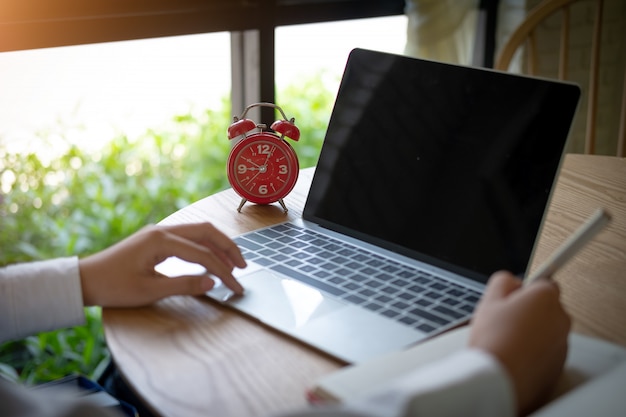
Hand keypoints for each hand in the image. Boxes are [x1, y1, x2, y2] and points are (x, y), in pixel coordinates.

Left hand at [78, 223, 246, 306]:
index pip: (203, 254)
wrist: (84, 280)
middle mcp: (162, 230)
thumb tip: (213, 282)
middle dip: (228, 248)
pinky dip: (204, 246)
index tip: (237, 288)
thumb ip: (184, 285)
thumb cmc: (113, 287)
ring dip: (218, 245)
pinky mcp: (156, 239)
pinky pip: (188, 237)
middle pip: (206, 232)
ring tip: (232, 263)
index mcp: (161, 241)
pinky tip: (211, 259)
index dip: (224, 271)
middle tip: (244, 267)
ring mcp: (159, 232)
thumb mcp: (150, 291)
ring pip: (198, 231)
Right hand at [469, 271, 570, 415]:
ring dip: (532, 332)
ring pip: (547, 330)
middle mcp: (561, 318)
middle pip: (547, 307)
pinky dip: (534, 352)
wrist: (499, 380)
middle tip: (504, 320)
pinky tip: (513, 355)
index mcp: (546, 297)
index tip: (514, 296)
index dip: (525, 290)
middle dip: (529, 311)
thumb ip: (503, 281)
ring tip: (506, 341)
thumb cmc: (495, 342)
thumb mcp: (489, 300)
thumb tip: (511, 281)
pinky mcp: (559, 365)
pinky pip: (547, 351)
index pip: (543, 282)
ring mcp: (562, 343)